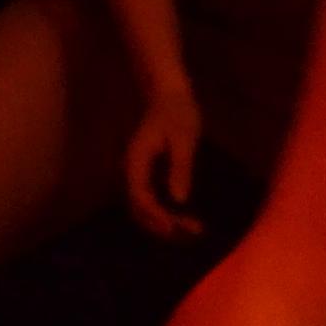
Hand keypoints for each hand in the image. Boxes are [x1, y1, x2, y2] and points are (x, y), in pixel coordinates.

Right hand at [121, 77, 203, 240]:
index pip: (139, 196)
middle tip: (193, 231)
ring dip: (164, 222)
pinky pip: (150, 201)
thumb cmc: (177, 113)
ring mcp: (138, 173)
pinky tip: (185, 217)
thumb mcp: (184, 139)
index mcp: (137, 161)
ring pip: (142, 207)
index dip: (156, 215)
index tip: (178, 227)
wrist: (168, 95)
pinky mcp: (148, 174)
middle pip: (138, 207)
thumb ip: (180, 168)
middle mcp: (132, 170)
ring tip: (193, 229)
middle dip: (162, 224)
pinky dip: (165, 213)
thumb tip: (179, 200)